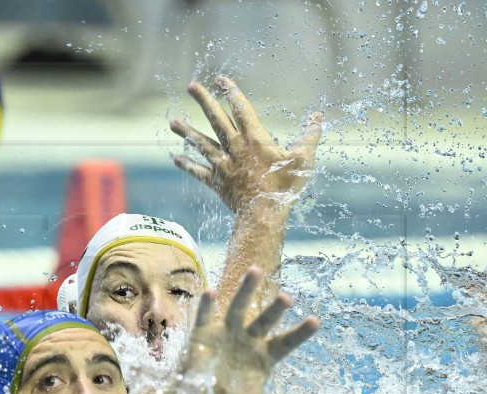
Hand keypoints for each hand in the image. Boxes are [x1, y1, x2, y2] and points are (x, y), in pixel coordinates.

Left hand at [170, 77, 321, 213]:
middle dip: (204, 101)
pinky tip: (176, 158)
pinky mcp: (217, 181)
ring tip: (172, 121)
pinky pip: (198, 171)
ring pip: (202, 143)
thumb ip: (309, 135)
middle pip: (216, 119)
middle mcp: (235, 148)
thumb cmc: (284, 187)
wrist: (263, 215)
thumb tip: (318, 116)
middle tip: (191, 86)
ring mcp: (223, 165)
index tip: (222, 79)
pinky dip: (187, 165)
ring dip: (187, 131)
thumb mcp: (303, 159)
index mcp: (254, 139)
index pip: (241, 109)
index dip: (232, 92)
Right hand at [184, 266, 318, 393]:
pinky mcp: (203, 333)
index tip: (316, 321)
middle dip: (275, 309)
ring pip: (238, 307)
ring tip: (255, 270)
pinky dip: (207, 305)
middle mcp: (248, 340)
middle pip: (264, 321)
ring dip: (246, 290)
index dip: (299, 333)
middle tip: (288, 298)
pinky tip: (209, 292)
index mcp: (264, 357)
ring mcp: (226, 333)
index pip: (286, 343)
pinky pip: (205, 316)